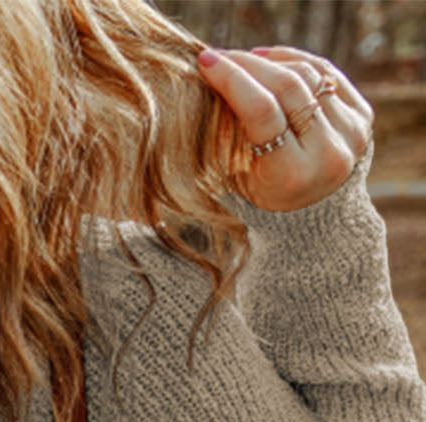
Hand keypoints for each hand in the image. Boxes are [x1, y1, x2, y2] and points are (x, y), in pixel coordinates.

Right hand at [196, 45, 374, 211]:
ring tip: (243, 62)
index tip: (207, 62)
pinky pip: (326, 72)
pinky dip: (296, 61)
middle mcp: (329, 154)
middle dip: (249, 64)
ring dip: (271, 61)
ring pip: (308, 74)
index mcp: (292, 176)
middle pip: (288, 86)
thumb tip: (213, 80)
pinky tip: (272, 61)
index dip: (233, 80)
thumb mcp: (238, 178)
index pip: (262, 112)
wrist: (314, 217)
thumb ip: (231, 136)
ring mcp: (351, 134)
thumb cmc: (263, 197)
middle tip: (221, 56)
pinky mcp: (362, 117)